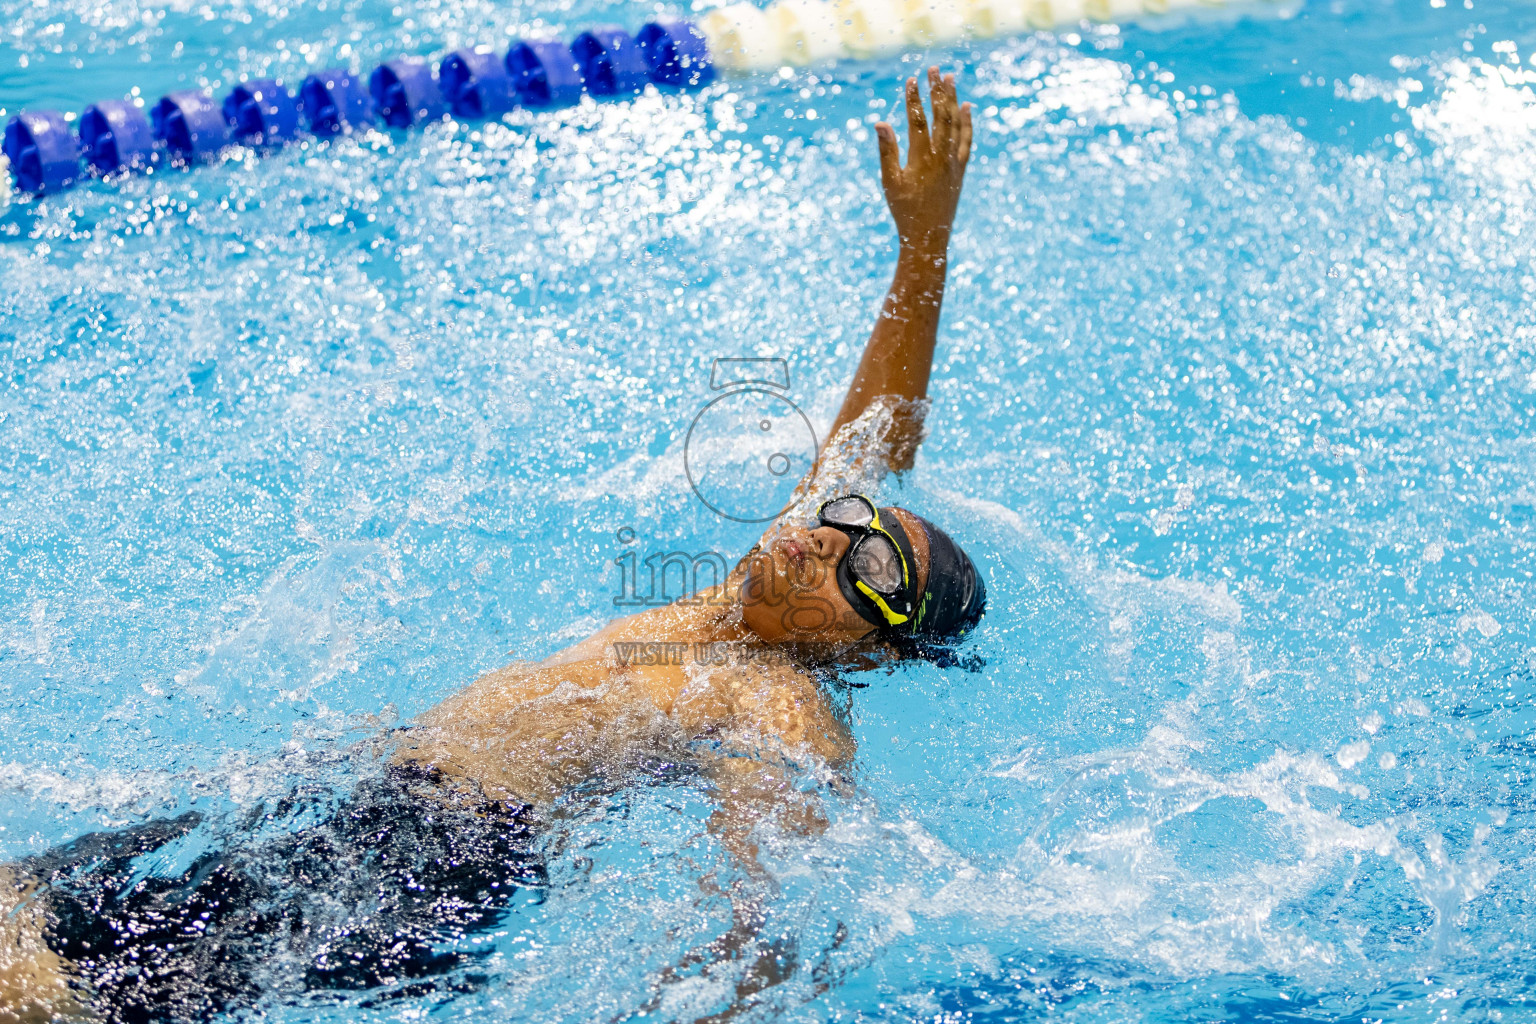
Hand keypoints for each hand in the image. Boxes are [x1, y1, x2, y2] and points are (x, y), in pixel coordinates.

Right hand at [876, 66, 972, 253]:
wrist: (928, 236)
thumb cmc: (904, 211)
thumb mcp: (890, 182)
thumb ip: (886, 151)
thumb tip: (880, 123)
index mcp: (920, 159)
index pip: (917, 121)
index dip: (914, 99)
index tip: (911, 80)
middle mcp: (940, 157)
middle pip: (940, 116)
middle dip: (937, 91)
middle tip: (934, 69)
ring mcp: (953, 163)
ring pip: (955, 124)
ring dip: (953, 99)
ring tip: (951, 78)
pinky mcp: (960, 170)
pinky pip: (966, 141)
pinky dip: (967, 123)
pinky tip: (967, 107)